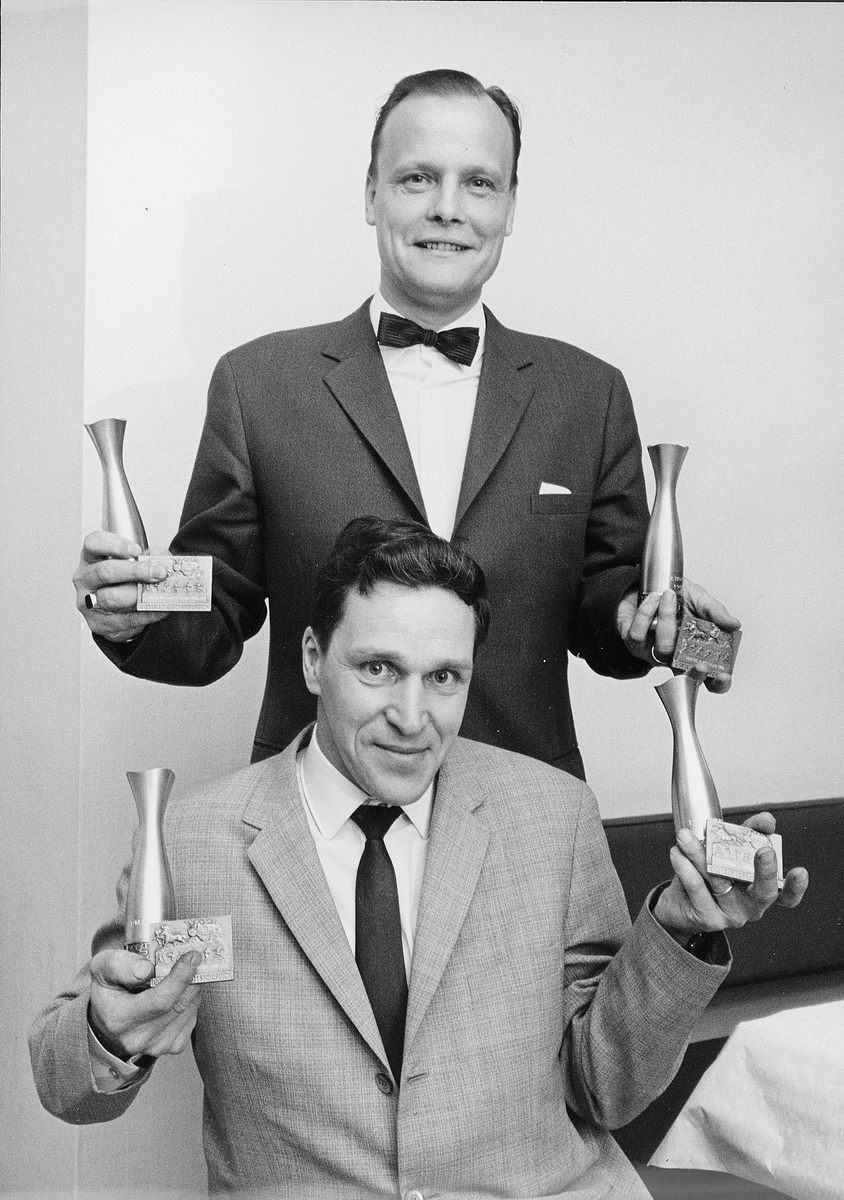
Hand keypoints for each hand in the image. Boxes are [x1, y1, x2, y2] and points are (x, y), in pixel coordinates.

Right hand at [73, 531, 169, 642]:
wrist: (119, 612)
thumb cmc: (125, 582)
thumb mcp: (136, 563)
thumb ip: (150, 557)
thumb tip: (162, 560)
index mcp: (91, 558)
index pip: (94, 543)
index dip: (115, 545)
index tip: (137, 551)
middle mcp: (85, 579)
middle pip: (104, 571)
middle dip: (135, 571)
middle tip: (159, 573)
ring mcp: (88, 602)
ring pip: (110, 598)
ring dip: (138, 595)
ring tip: (159, 593)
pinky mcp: (98, 623)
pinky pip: (124, 620)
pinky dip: (146, 615)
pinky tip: (160, 609)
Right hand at [89, 948, 201, 1059]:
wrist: (107, 1017)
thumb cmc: (107, 989)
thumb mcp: (102, 967)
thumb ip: (119, 964)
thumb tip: (145, 969)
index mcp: (119, 1019)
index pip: (160, 1001)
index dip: (181, 977)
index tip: (192, 956)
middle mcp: (138, 1038)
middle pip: (179, 1004)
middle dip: (192, 978)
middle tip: (196, 957)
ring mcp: (157, 1046)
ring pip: (189, 1010)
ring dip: (193, 988)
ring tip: (185, 972)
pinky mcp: (171, 1047)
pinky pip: (192, 1019)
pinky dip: (191, 1001)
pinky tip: (180, 991)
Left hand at [616, 578, 740, 692]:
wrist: (649, 582)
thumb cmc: (677, 596)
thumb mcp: (700, 599)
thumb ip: (715, 612)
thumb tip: (735, 625)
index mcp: (695, 650)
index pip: (709, 678)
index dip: (718, 683)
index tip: (724, 676)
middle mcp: (675, 656)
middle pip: (685, 678)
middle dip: (695, 674)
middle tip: (702, 664)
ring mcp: (653, 652)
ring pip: (662, 649)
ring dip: (667, 619)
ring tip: (669, 595)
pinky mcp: (633, 643)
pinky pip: (638, 635)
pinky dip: (646, 613)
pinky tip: (652, 598)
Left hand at [653, 812, 808, 941]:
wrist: (677, 903)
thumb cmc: (709, 874)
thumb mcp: (730, 850)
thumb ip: (749, 833)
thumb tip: (767, 820)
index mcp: (760, 891)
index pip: (786, 895)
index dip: (795, 886)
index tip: (800, 871)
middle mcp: (750, 906)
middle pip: (763, 893)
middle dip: (765, 871)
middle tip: (764, 850)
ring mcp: (731, 915)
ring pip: (720, 881)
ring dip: (701, 855)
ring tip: (686, 836)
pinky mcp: (708, 918)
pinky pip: (697, 888)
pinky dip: (685, 868)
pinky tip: (677, 853)